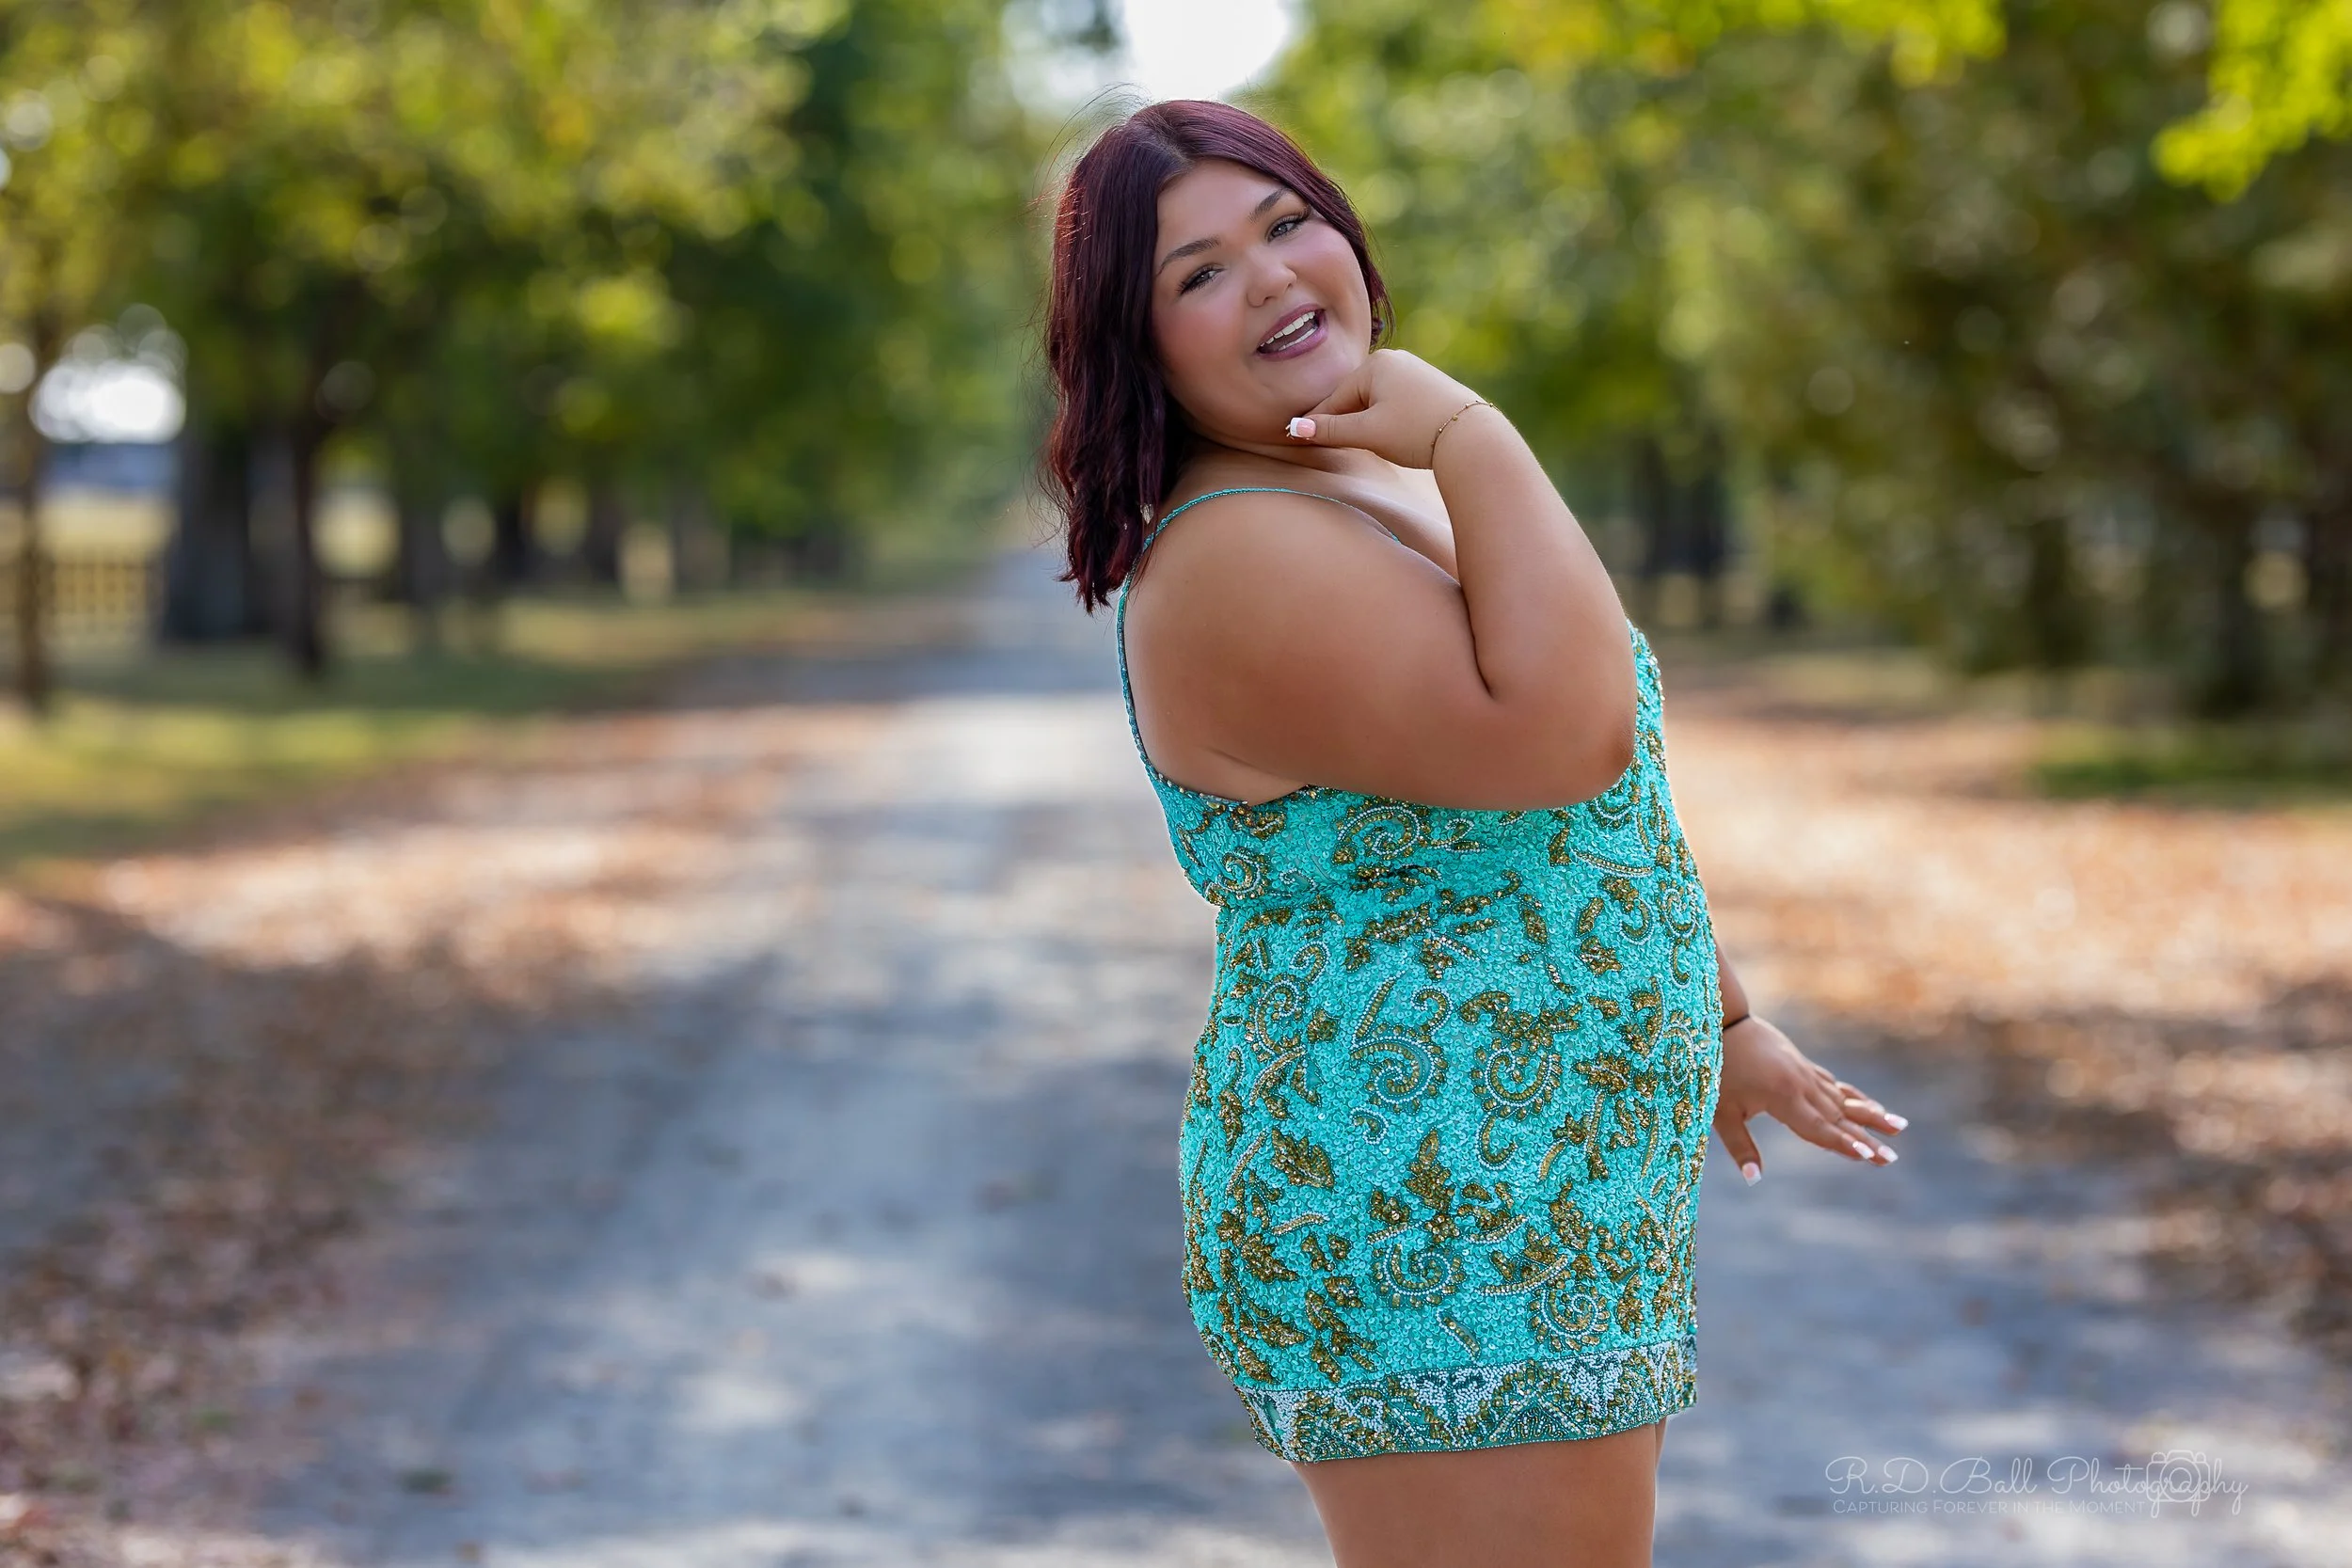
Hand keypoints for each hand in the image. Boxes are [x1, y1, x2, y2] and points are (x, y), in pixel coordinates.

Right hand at [1282, 348, 1489, 469]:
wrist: (1472, 437)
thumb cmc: (1415, 431)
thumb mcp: (1368, 433)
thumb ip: (1331, 430)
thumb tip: (1295, 429)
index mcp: (1375, 365)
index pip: (1336, 399)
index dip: (1318, 423)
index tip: (1296, 439)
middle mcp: (1395, 360)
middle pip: (1356, 398)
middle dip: (1348, 422)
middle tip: (1337, 447)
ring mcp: (1416, 371)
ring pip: (1377, 402)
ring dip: (1369, 423)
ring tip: (1373, 445)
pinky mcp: (1432, 386)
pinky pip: (1398, 403)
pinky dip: (1390, 420)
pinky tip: (1396, 436)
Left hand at [1711, 1015, 1906, 1183]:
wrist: (1721, 1022)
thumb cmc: (1716, 1070)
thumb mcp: (1721, 1111)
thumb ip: (1740, 1146)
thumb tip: (1754, 1180)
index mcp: (1783, 1098)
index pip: (1818, 1128)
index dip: (1843, 1145)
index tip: (1869, 1157)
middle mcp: (1801, 1085)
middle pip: (1839, 1117)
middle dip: (1867, 1138)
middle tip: (1893, 1158)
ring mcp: (1804, 1072)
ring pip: (1843, 1099)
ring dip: (1871, 1115)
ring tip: (1899, 1127)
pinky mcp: (1802, 1064)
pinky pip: (1834, 1084)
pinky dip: (1854, 1096)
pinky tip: (1869, 1105)